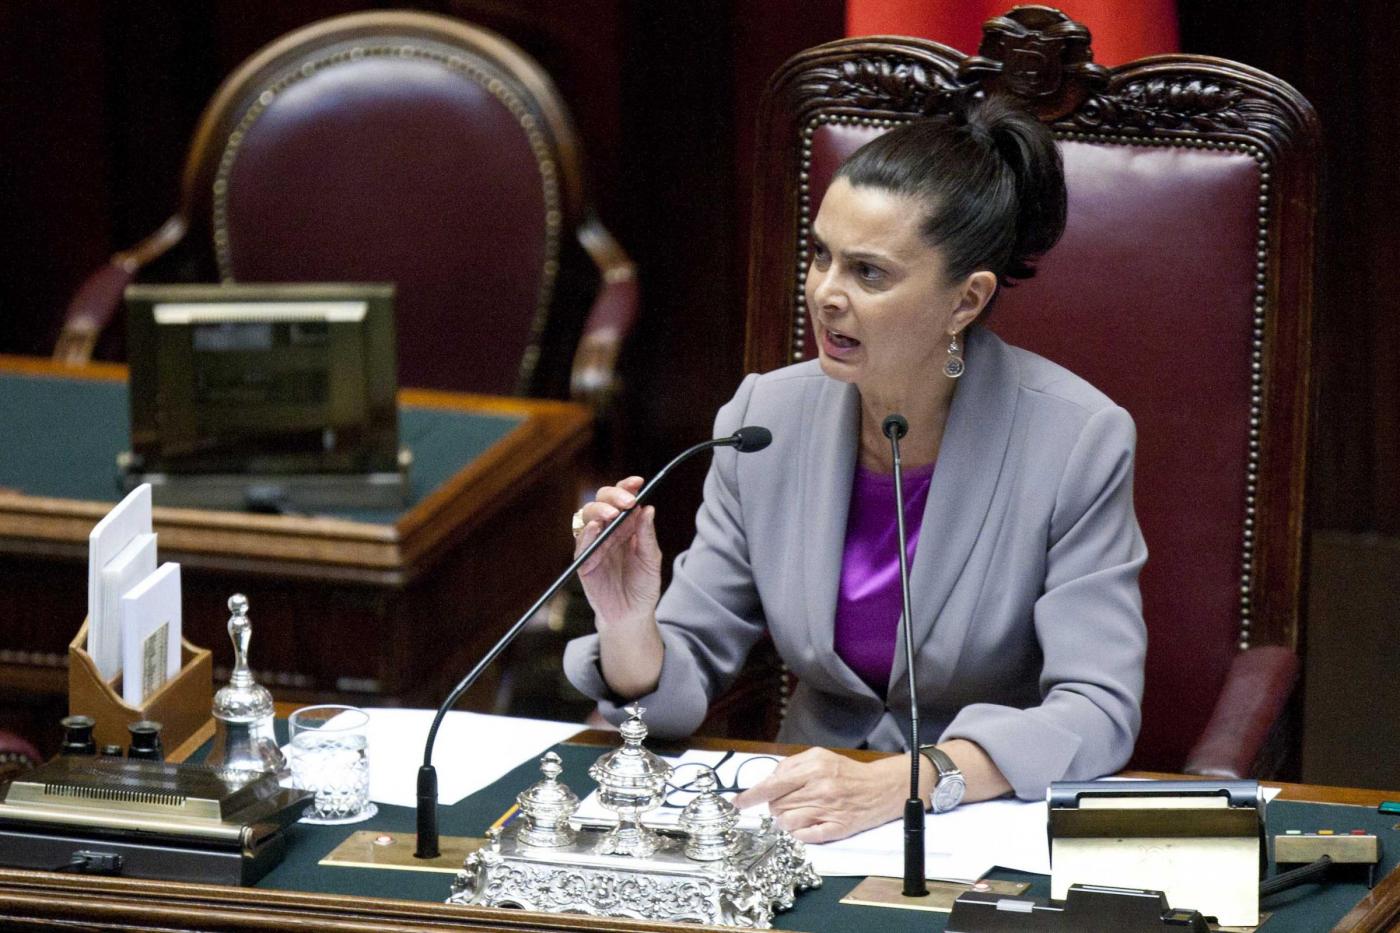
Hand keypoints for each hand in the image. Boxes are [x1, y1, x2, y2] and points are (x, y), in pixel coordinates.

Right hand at [575, 477, 662, 628]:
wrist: (632, 614)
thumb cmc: (643, 587)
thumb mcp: (651, 560)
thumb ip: (647, 535)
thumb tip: (648, 508)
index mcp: (626, 526)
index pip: (622, 499)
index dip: (627, 487)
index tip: (638, 482)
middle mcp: (608, 531)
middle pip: (601, 501)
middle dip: (613, 496)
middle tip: (627, 502)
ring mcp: (594, 544)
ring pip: (587, 516)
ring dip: (599, 510)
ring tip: (612, 514)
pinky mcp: (583, 560)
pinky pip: (581, 542)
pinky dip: (587, 532)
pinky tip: (596, 527)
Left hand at [731, 748, 906, 842]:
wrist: (881, 788)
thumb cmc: (847, 772)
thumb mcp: (820, 757)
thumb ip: (793, 766)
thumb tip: (768, 781)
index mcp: (814, 767)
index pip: (774, 783)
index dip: (752, 796)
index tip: (737, 803)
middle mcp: (820, 788)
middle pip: (777, 805)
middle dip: (773, 807)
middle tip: (782, 804)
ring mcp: (829, 810)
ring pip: (787, 823)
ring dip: (783, 821)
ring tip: (794, 813)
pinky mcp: (837, 828)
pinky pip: (805, 837)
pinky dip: (797, 833)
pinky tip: (803, 825)